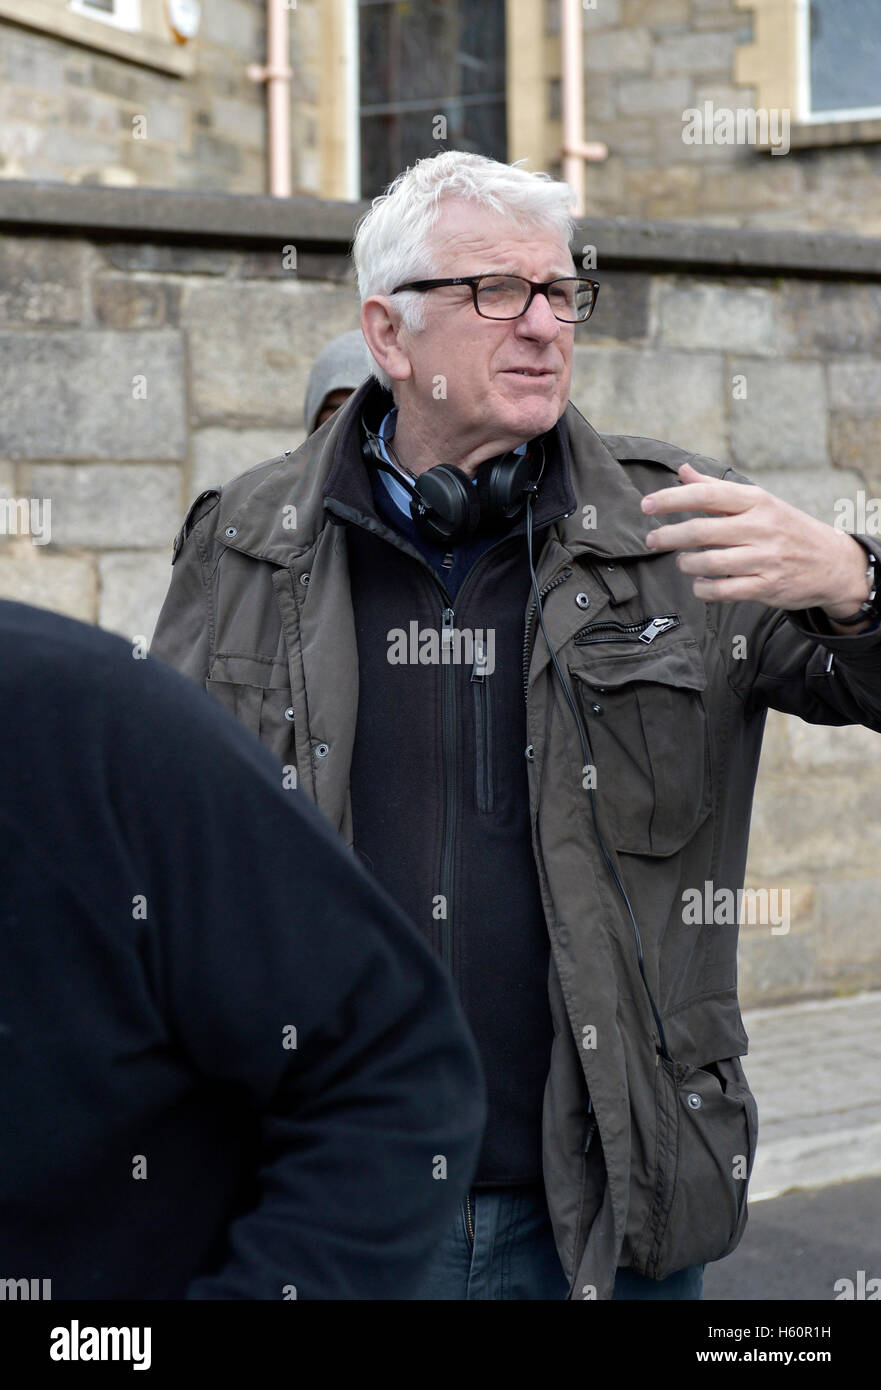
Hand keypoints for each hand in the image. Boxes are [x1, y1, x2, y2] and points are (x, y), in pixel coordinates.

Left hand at [642, 462, 871, 618]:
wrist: (834, 563)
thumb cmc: (786, 529)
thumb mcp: (759, 502)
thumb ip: (718, 488)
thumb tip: (683, 470)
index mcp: (756, 501)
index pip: (707, 494)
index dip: (672, 499)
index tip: (646, 504)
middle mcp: (760, 527)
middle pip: (701, 530)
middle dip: (668, 535)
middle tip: (651, 540)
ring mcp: (765, 558)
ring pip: (709, 563)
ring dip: (686, 564)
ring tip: (683, 562)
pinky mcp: (767, 586)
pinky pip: (723, 590)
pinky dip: (703, 589)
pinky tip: (699, 584)